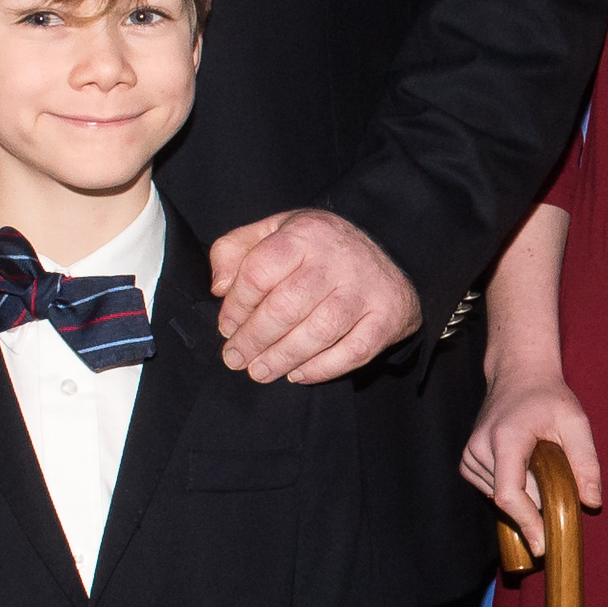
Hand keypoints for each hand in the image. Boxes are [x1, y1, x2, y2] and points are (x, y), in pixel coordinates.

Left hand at [210, 210, 418, 384]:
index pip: (260, 272)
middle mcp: (338, 258)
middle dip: (254, 338)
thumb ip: (234, 250)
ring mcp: (366, 288)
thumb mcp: (272, 232)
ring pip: (319, 331)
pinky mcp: (387, 316)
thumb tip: (219, 287)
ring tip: (259, 371)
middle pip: (287, 305)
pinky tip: (297, 374)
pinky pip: (354, 351)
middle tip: (235, 358)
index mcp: (304, 233)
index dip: (237, 306)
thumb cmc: (316, 249)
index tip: (226, 327)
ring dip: (283, 358)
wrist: (389, 252)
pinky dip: (323, 368)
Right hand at [462, 367, 603, 546]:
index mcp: (506, 439)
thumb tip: (592, 503)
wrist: (518, 374)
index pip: (510, 494)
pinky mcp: (468, 461)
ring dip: (526, 495)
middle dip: (537, 506)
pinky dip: (513, 489)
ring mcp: (470, 455)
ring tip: (539, 463)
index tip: (542, 545)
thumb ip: (586, 462)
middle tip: (560, 490)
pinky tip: (524, 467)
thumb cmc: (549, 397)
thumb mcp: (576, 423)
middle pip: (509, 499)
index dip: (526, 523)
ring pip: (500, 498)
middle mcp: (480, 448)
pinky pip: (492, 491)